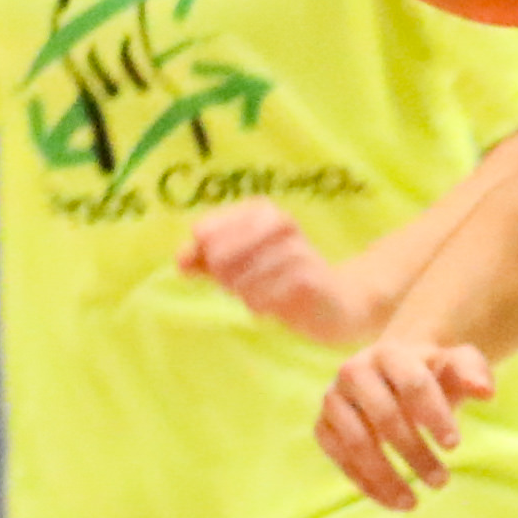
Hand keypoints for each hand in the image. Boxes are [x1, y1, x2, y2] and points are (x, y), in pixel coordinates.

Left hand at [178, 200, 383, 347]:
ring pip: (237, 280)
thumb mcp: (239, 265)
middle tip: (243, 285)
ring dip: (244, 294)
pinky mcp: (306, 279)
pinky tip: (275, 305)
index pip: (204, 232)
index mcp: (261, 210)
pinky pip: (259, 298)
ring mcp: (295, 250)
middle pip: (217, 256)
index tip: (218, 268)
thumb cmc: (280, 280)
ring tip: (262, 294)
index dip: (202, 257)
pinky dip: (260, 307)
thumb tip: (180, 261)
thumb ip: (204, 259)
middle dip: (224, 278)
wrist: (337, 303)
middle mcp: (280, 223)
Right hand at [311, 334, 498, 510]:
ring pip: (357, 442)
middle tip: (442, 482)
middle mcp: (354, 371)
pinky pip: (340, 459)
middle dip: (415, 453)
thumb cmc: (431, 373)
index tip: (455, 446)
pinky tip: (393, 502)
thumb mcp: (456, 365)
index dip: (435, 415)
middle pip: (385, 416)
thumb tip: (486, 393)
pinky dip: (366, 484)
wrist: (393, 376)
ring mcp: (333, 399)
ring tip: (413, 503)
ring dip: (386, 477)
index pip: (413, 384)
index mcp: (389, 352)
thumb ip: (473, 371)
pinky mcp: (323, 426)